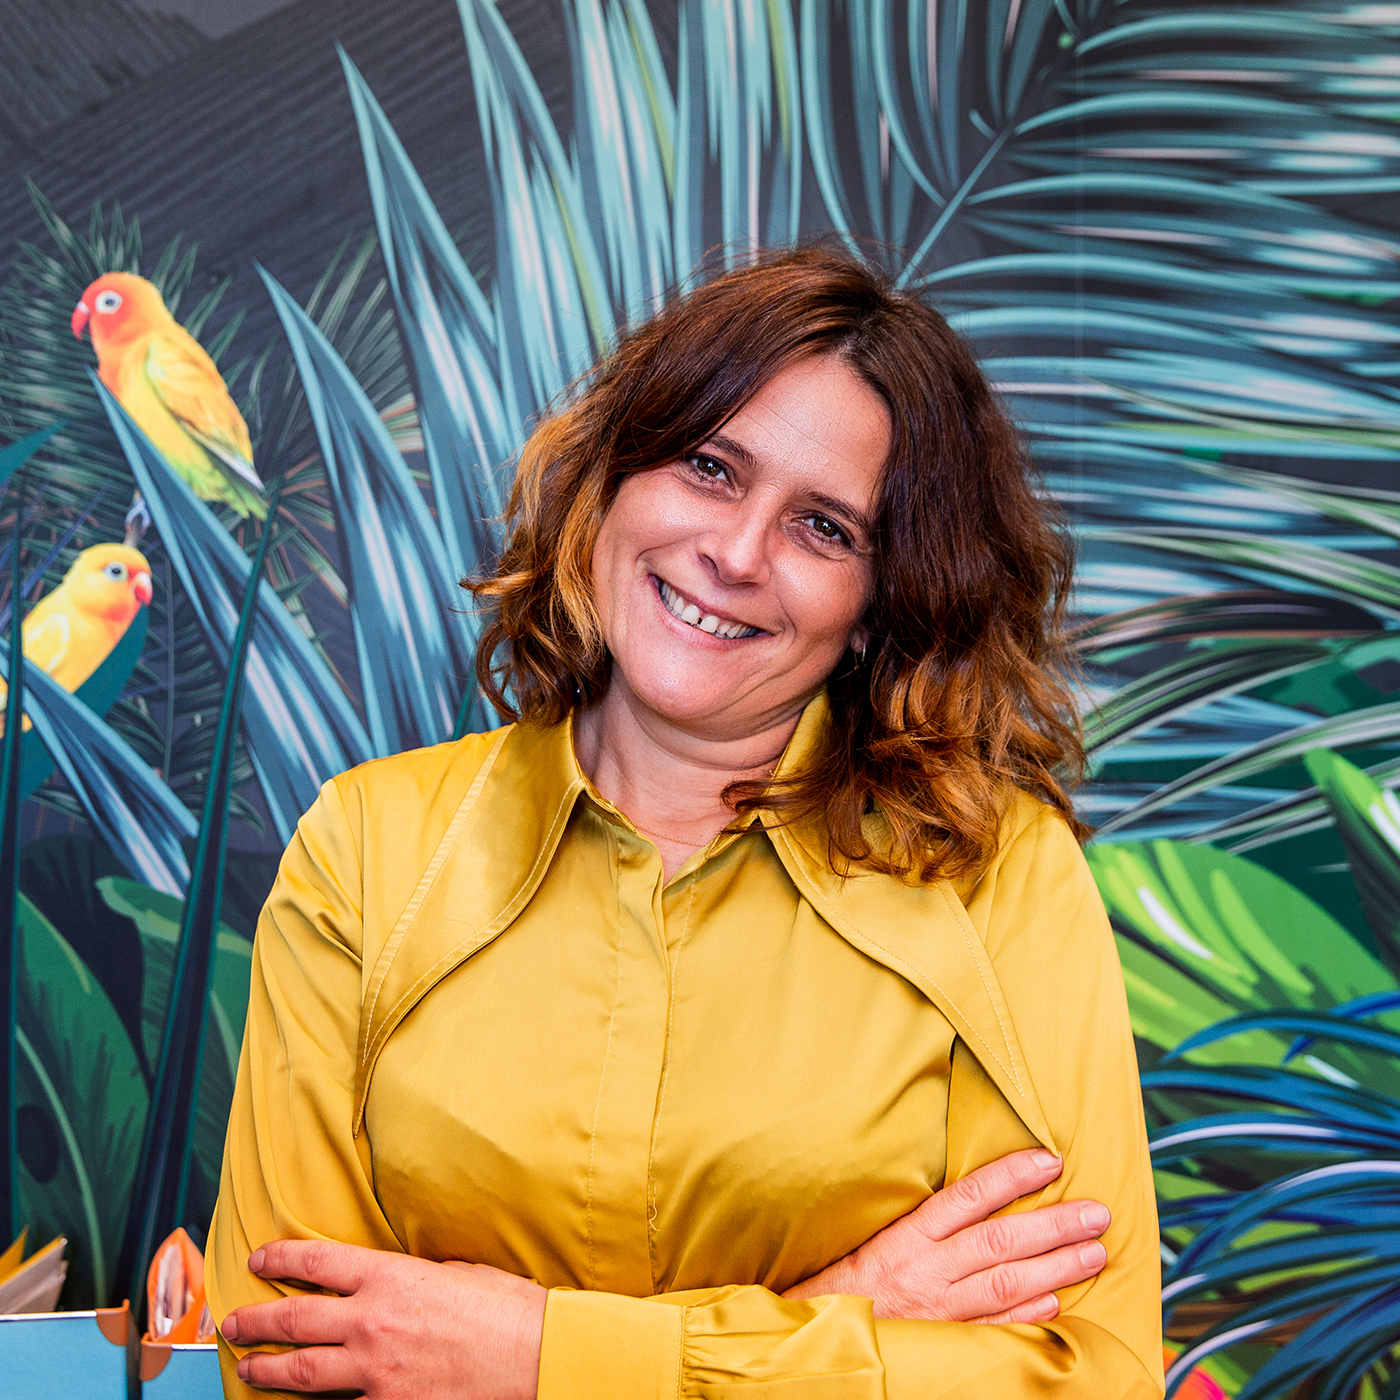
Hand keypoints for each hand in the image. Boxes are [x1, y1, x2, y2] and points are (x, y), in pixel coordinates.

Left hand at [220, 1240, 545, 1397]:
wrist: (537, 1356)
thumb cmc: (506, 1309)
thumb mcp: (455, 1273)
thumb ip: (411, 1279)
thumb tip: (392, 1286)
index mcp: (390, 1276)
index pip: (317, 1261)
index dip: (281, 1258)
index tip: (260, 1259)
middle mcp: (373, 1321)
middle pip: (294, 1319)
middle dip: (255, 1320)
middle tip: (233, 1321)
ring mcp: (376, 1371)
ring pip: (302, 1372)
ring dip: (268, 1369)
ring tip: (249, 1367)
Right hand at [784, 1148, 1107, 1325]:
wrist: (818, 1331)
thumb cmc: (852, 1277)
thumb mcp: (883, 1235)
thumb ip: (929, 1220)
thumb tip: (981, 1192)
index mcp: (910, 1234)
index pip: (969, 1196)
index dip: (1012, 1176)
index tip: (1050, 1160)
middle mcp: (926, 1267)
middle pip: (999, 1240)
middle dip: (1053, 1225)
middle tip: (1097, 1214)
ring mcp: (938, 1307)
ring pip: (1005, 1282)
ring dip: (1055, 1268)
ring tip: (1094, 1253)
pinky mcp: (944, 1339)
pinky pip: (992, 1327)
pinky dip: (1026, 1314)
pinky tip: (1056, 1302)